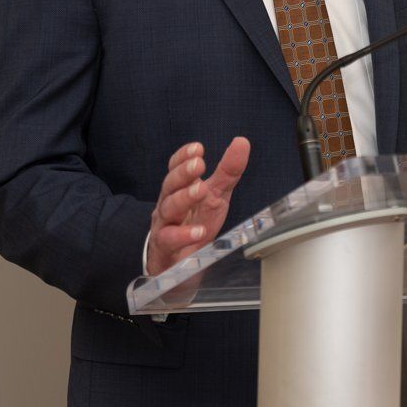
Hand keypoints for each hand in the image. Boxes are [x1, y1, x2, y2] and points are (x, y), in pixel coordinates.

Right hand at [146, 136, 250, 275]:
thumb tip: (242, 141)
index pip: (175, 167)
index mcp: (179, 188)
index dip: (183, 156)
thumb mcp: (216, 196)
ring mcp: (164, 225)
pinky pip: (169, 239)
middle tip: (199, 164)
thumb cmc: (195, 223)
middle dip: (183, 172)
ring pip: (169, 208)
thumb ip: (228, 172)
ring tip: (201, 190)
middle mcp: (168, 203)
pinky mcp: (165, 249)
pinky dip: (184, 235)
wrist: (177, 264)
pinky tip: (199, 231)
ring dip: (184, 197)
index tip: (198, 148)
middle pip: (170, 184)